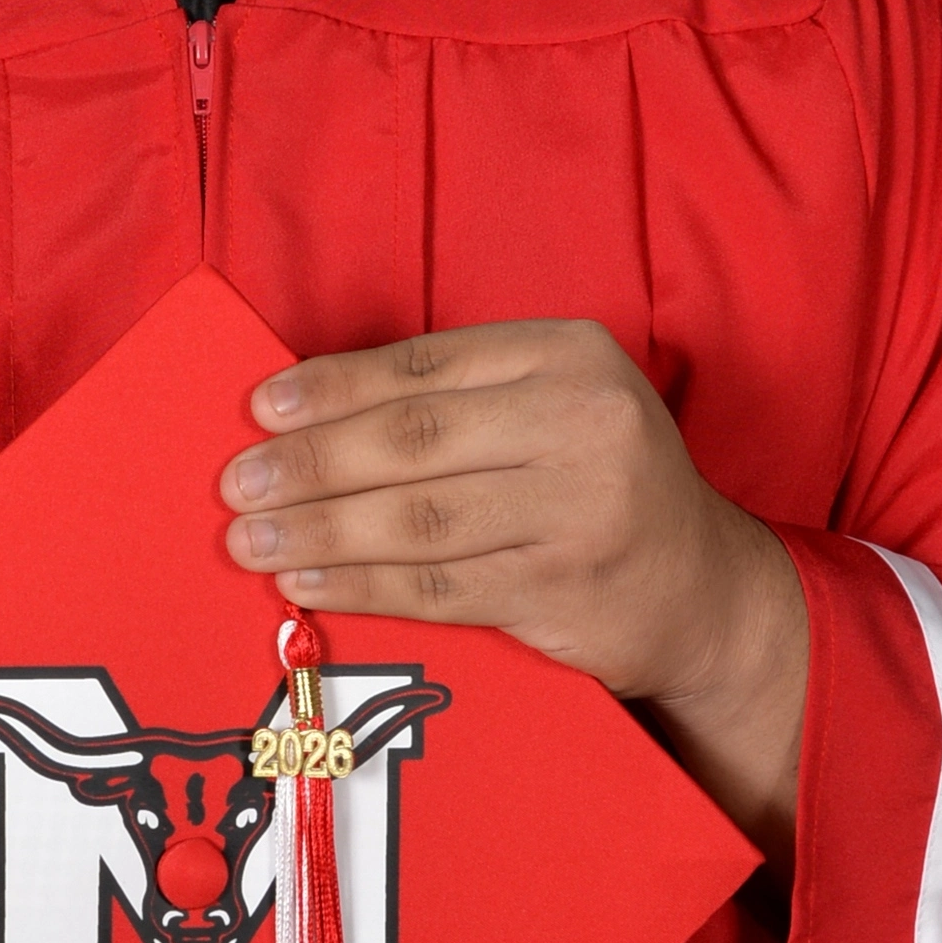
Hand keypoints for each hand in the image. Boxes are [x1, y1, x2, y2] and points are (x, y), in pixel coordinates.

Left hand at [219, 320, 806, 872]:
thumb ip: (457, 398)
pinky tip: (308, 584)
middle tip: (238, 482)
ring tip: (252, 539)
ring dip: (320, 530)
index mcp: (571, 352)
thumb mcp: (554, 407)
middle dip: (311, 462)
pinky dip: (363, 585)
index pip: (425, 365)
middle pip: (413, 439)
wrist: (703, 589)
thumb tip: (306, 410)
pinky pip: (439, 586)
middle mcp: (583, 420)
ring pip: (418, 518)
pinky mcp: (564, 588)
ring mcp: (579, 508)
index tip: (262, 408)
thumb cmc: (599, 484)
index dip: (333, 388)